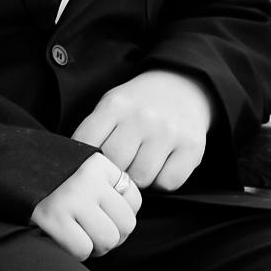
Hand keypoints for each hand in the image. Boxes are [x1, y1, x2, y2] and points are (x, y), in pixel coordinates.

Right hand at [29, 151, 141, 260]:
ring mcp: (70, 197)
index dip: (119, 215)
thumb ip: (104, 188)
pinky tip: (62, 239)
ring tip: (77, 237)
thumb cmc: (45, 178)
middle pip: (126, 224)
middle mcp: (87, 178)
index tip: (100, 215)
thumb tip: (124, 224)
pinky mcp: (52, 218)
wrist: (3, 169)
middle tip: (90, 234)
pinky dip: (75, 252)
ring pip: (107, 239)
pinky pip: (82, 249)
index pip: (134, 200)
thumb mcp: (78, 171)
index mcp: (97, 163)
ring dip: (94, 247)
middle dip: (110, 236)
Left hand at [71, 69, 216, 190]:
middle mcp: (142, 117)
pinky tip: (161, 167)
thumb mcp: (111, 107)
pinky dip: (162, 182)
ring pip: (142, 178)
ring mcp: (169, 132)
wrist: (183, 88)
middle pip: (115, 164)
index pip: (86, 143)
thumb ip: (94, 132)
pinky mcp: (192, 148)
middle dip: (114, 171)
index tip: (90, 165)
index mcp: (115, 105)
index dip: (85, 160)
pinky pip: (168, 182)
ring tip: (140, 165)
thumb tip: (78, 169)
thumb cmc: (138, 105)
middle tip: (120, 166)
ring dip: (138, 180)